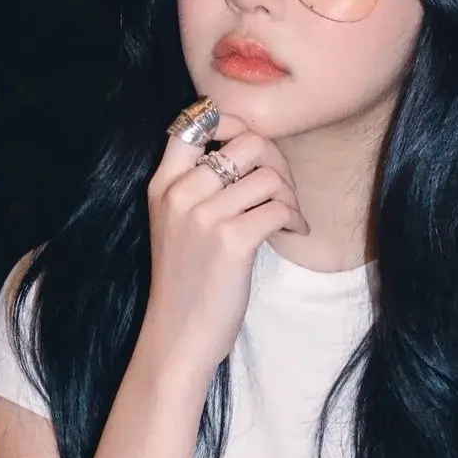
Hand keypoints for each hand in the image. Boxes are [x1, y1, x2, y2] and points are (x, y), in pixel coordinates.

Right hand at [139, 111, 309, 383]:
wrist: (178, 336)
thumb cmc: (186, 283)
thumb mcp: (175, 225)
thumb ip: (196, 186)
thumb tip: (248, 147)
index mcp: (163, 184)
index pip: (196, 121)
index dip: (233, 123)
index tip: (252, 152)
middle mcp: (179, 193)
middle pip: (247, 141)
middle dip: (276, 162)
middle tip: (282, 191)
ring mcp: (204, 216)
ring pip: (269, 175)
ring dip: (289, 194)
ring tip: (287, 217)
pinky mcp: (231, 241)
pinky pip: (279, 206)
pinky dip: (294, 217)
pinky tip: (292, 232)